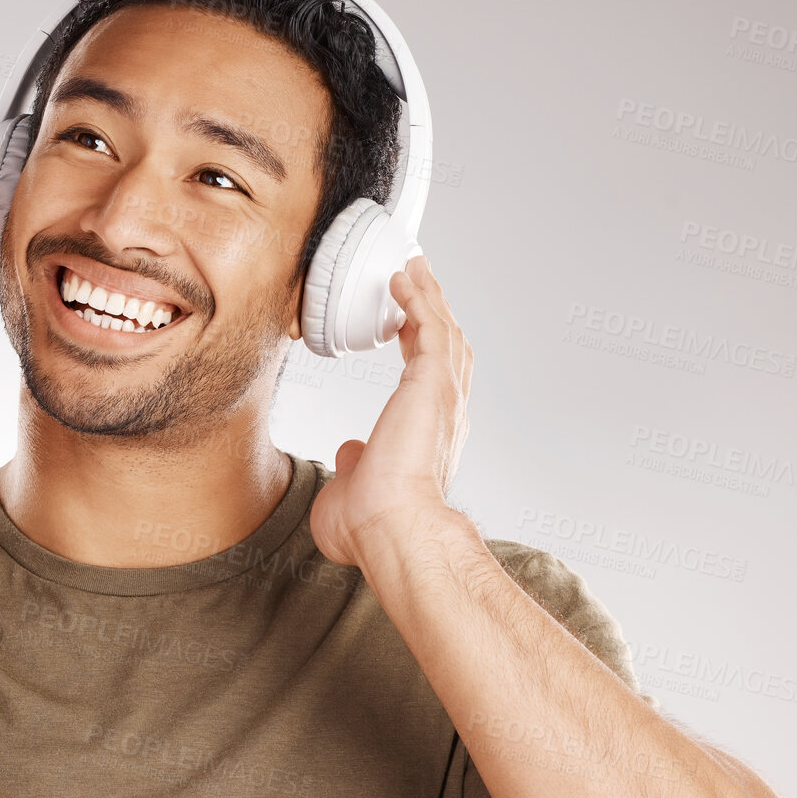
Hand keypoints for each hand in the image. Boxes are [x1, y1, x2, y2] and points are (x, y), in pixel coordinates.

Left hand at [308, 255, 472, 566]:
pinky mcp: (433, 384)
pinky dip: (420, 300)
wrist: (389, 530)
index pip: (428, 379)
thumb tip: (351, 454)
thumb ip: (356, 467)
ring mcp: (443, 397)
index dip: (419, 345)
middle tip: (417, 279)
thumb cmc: (372, 528)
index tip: (406, 323)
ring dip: (427, 296)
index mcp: (428, 438)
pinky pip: (430, 328)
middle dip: (432, 309)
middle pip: (445, 346)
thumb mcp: (355, 489)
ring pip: (442, 331)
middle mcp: (445, 414)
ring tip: (412, 268)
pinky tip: (404, 278)